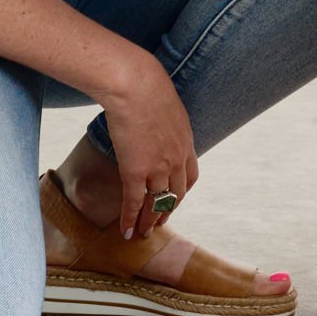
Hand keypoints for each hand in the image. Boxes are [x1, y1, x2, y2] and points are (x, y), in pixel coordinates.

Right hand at [100, 54, 198, 238]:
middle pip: (176, 194)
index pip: (190, 176)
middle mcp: (176, 159)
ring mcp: (157, 168)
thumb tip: (153, 114)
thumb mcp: (165, 101)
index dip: (182, 190)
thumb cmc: (145, 83)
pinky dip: (130, 219)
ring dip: (150, 221)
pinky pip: (134, 203)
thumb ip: (165, 117)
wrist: (135, 85)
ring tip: (143, 233)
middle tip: (159, 222)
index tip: (175, 197)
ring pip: (157, 204)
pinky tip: (126, 231)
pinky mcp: (136, 171)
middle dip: (167, 210)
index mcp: (186, 141)